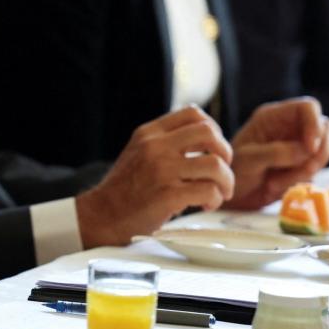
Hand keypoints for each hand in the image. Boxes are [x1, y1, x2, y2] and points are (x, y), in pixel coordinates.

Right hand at [77, 106, 234, 247]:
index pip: (193, 113)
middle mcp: (155, 147)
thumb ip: (165, 142)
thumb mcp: (139, 152)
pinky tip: (204, 205)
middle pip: (209, 133)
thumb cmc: (126, 188)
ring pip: (215, 165)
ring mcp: (162, 170)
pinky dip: (214, 200)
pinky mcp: (168, 195)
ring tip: (218, 193)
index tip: (212, 148)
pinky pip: (209, 191)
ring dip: (226, 181)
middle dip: (225, 153)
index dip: (213, 129)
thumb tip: (205, 138)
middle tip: (221, 170)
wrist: (103, 214)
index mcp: (149, 134)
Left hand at [225, 97, 328, 209]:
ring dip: (305, 171)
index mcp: (273, 117)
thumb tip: (307, 150)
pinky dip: (300, 182)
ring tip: (275, 182)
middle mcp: (289, 128)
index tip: (310, 147)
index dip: (315, 125)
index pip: (308, 107)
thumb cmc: (233, 171)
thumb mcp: (249, 159)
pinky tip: (276, 186)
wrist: (229, 196)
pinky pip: (316, 171)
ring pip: (322, 153)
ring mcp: (297, 146)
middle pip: (325, 129)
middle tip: (298, 171)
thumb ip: (276, 152)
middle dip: (316, 153)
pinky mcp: (302, 165)